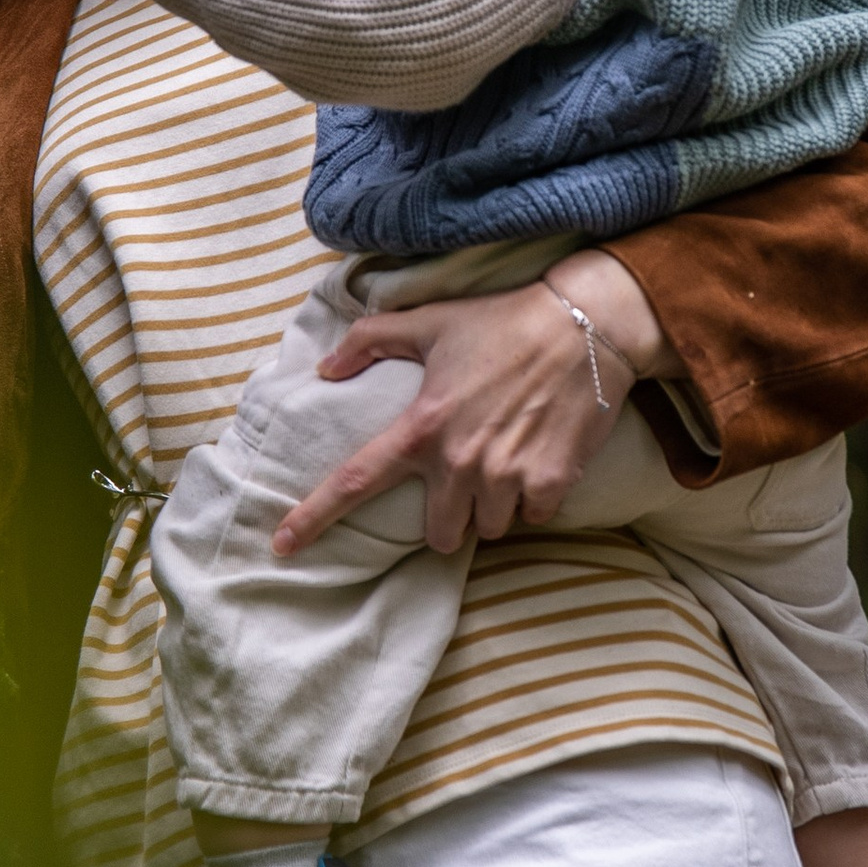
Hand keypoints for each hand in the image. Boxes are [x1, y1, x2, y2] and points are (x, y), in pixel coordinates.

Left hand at [275, 281, 646, 556]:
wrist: (586, 324)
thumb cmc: (503, 321)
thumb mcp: (430, 320)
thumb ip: (370, 340)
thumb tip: (324, 369)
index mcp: (422, 426)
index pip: (355, 482)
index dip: (314, 517)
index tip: (281, 546)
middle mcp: (461, 460)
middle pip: (440, 534)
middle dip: (450, 518)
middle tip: (466, 479)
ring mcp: (508, 476)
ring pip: (490, 528)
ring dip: (494, 507)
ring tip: (507, 462)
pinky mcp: (552, 481)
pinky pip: (534, 517)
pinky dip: (535, 499)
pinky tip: (540, 461)